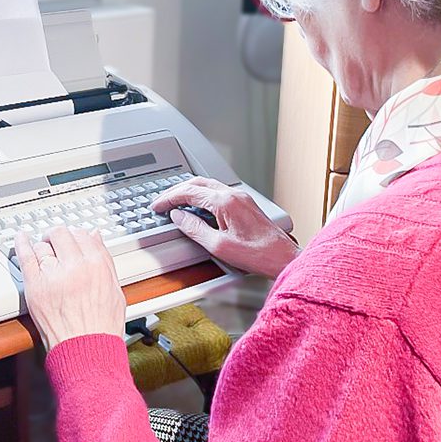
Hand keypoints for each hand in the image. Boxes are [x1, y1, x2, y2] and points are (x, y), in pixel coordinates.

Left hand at [16, 226, 125, 352]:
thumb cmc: (102, 328)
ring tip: (45, 252)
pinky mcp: (35, 286)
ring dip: (44, 247)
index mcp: (96, 265)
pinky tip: (21, 238)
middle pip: (61, 235)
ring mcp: (52, 275)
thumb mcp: (115, 290)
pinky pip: (25, 257)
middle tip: (57, 244)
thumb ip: (105, 260)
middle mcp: (74, 266)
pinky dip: (22, 244)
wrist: (86, 351)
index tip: (73, 242)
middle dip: (59, 237)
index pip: (82, 235)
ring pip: (43, 245)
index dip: (77, 237)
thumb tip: (97, 237)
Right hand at [151, 177, 298, 278]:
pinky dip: (201, 195)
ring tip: (174, 202)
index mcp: (224, 202)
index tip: (157, 206)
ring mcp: (240, 197)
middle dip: (175, 191)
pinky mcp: (245, 203)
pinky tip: (196, 206)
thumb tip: (178, 217)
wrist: (283, 258)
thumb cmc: (257, 254)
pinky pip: (217, 191)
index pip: (189, 192)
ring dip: (188, 191)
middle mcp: (233, 194)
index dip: (169, 198)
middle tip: (161, 202)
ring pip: (207, 184)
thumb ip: (194, 229)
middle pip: (196, 183)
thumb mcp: (218, 246)